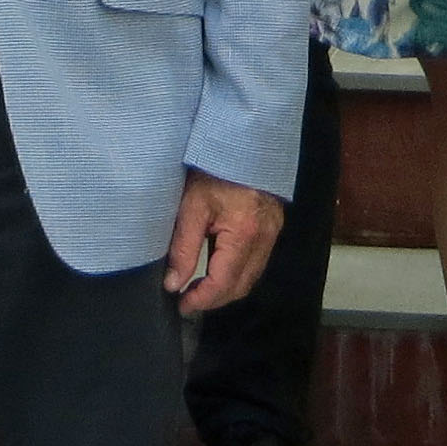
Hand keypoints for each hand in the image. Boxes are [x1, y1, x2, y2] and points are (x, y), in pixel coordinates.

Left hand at [165, 172, 283, 312]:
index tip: (182, 305)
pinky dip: (237, 273)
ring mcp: (273, 233)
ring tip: (198, 288)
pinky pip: (256, 262)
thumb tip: (173, 284)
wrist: (242, 140)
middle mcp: (264, 238)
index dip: (202, 300)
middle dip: (214, 299)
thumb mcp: (191, 206)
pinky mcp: (273, 227)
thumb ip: (183, 248)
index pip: (224, 282)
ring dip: (226, 289)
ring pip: (251, 277)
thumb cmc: (213, 169)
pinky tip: (217, 269)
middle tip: (187, 300)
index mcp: (244, 233)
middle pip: (241, 286)